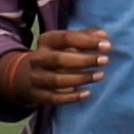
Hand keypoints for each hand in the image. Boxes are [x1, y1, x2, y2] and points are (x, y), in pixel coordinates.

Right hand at [0, 26, 117, 108]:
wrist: (26, 76)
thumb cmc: (56, 55)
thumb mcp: (67, 43)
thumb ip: (85, 37)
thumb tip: (104, 36)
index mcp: (45, 41)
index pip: (65, 38)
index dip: (87, 41)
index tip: (107, 45)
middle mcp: (37, 58)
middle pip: (59, 59)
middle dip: (84, 60)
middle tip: (105, 61)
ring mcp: (35, 77)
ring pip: (57, 80)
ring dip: (80, 78)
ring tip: (100, 76)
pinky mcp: (37, 95)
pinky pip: (54, 98)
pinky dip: (71, 97)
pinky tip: (88, 93)